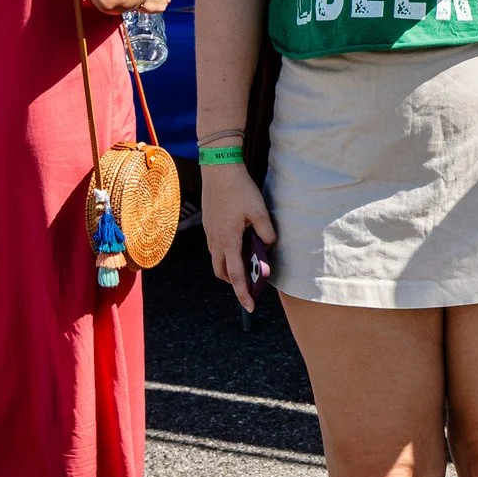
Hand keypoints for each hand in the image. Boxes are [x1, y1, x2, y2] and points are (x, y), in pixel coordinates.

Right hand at [201, 162, 275, 314]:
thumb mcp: (259, 211)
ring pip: (217, 259)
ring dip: (229, 266)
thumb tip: (268, 245)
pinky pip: (216, 247)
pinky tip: (239, 243)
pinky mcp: (209, 225)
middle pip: (222, 271)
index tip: (250, 306)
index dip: (243, 292)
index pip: (235, 275)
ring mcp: (210, 233)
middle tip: (250, 284)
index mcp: (228, 241)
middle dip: (234, 282)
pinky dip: (226, 253)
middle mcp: (215, 241)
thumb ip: (266, 232)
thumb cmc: (239, 190)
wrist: (218, 170)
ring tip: (247, 263)